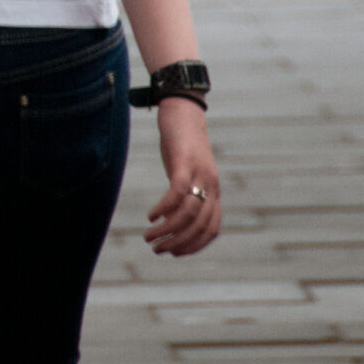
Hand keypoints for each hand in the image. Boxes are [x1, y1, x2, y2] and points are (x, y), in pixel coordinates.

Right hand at [142, 100, 220, 256]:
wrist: (183, 110)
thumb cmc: (182, 143)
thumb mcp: (186, 172)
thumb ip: (185, 193)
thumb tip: (173, 215)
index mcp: (214, 191)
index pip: (211, 229)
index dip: (194, 246)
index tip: (174, 253)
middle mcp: (211, 185)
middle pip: (199, 226)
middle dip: (178, 243)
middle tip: (157, 249)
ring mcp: (199, 173)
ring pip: (188, 214)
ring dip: (168, 230)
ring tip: (149, 236)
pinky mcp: (184, 161)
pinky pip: (177, 192)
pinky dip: (164, 208)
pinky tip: (151, 215)